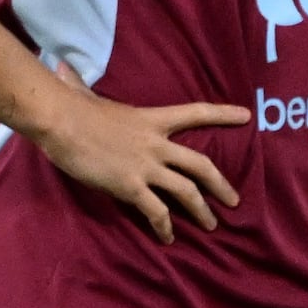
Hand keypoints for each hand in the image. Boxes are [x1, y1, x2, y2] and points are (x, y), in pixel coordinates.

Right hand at [29, 79, 246, 242]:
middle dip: (221, 185)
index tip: (246, 116)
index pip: (196, 113)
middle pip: (200, 165)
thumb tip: (61, 69)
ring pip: (186, 192)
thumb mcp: (86, 95)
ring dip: (201, 211)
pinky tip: (168, 238)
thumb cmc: (71, 107)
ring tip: (210, 226)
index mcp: (152, 120)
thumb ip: (82, 86)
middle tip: (234, 201)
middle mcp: (156, 144)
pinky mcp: (130, 187)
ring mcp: (145, 167)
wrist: (61, 122)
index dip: (223, 114)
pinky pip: (156, 212)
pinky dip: (165, 228)